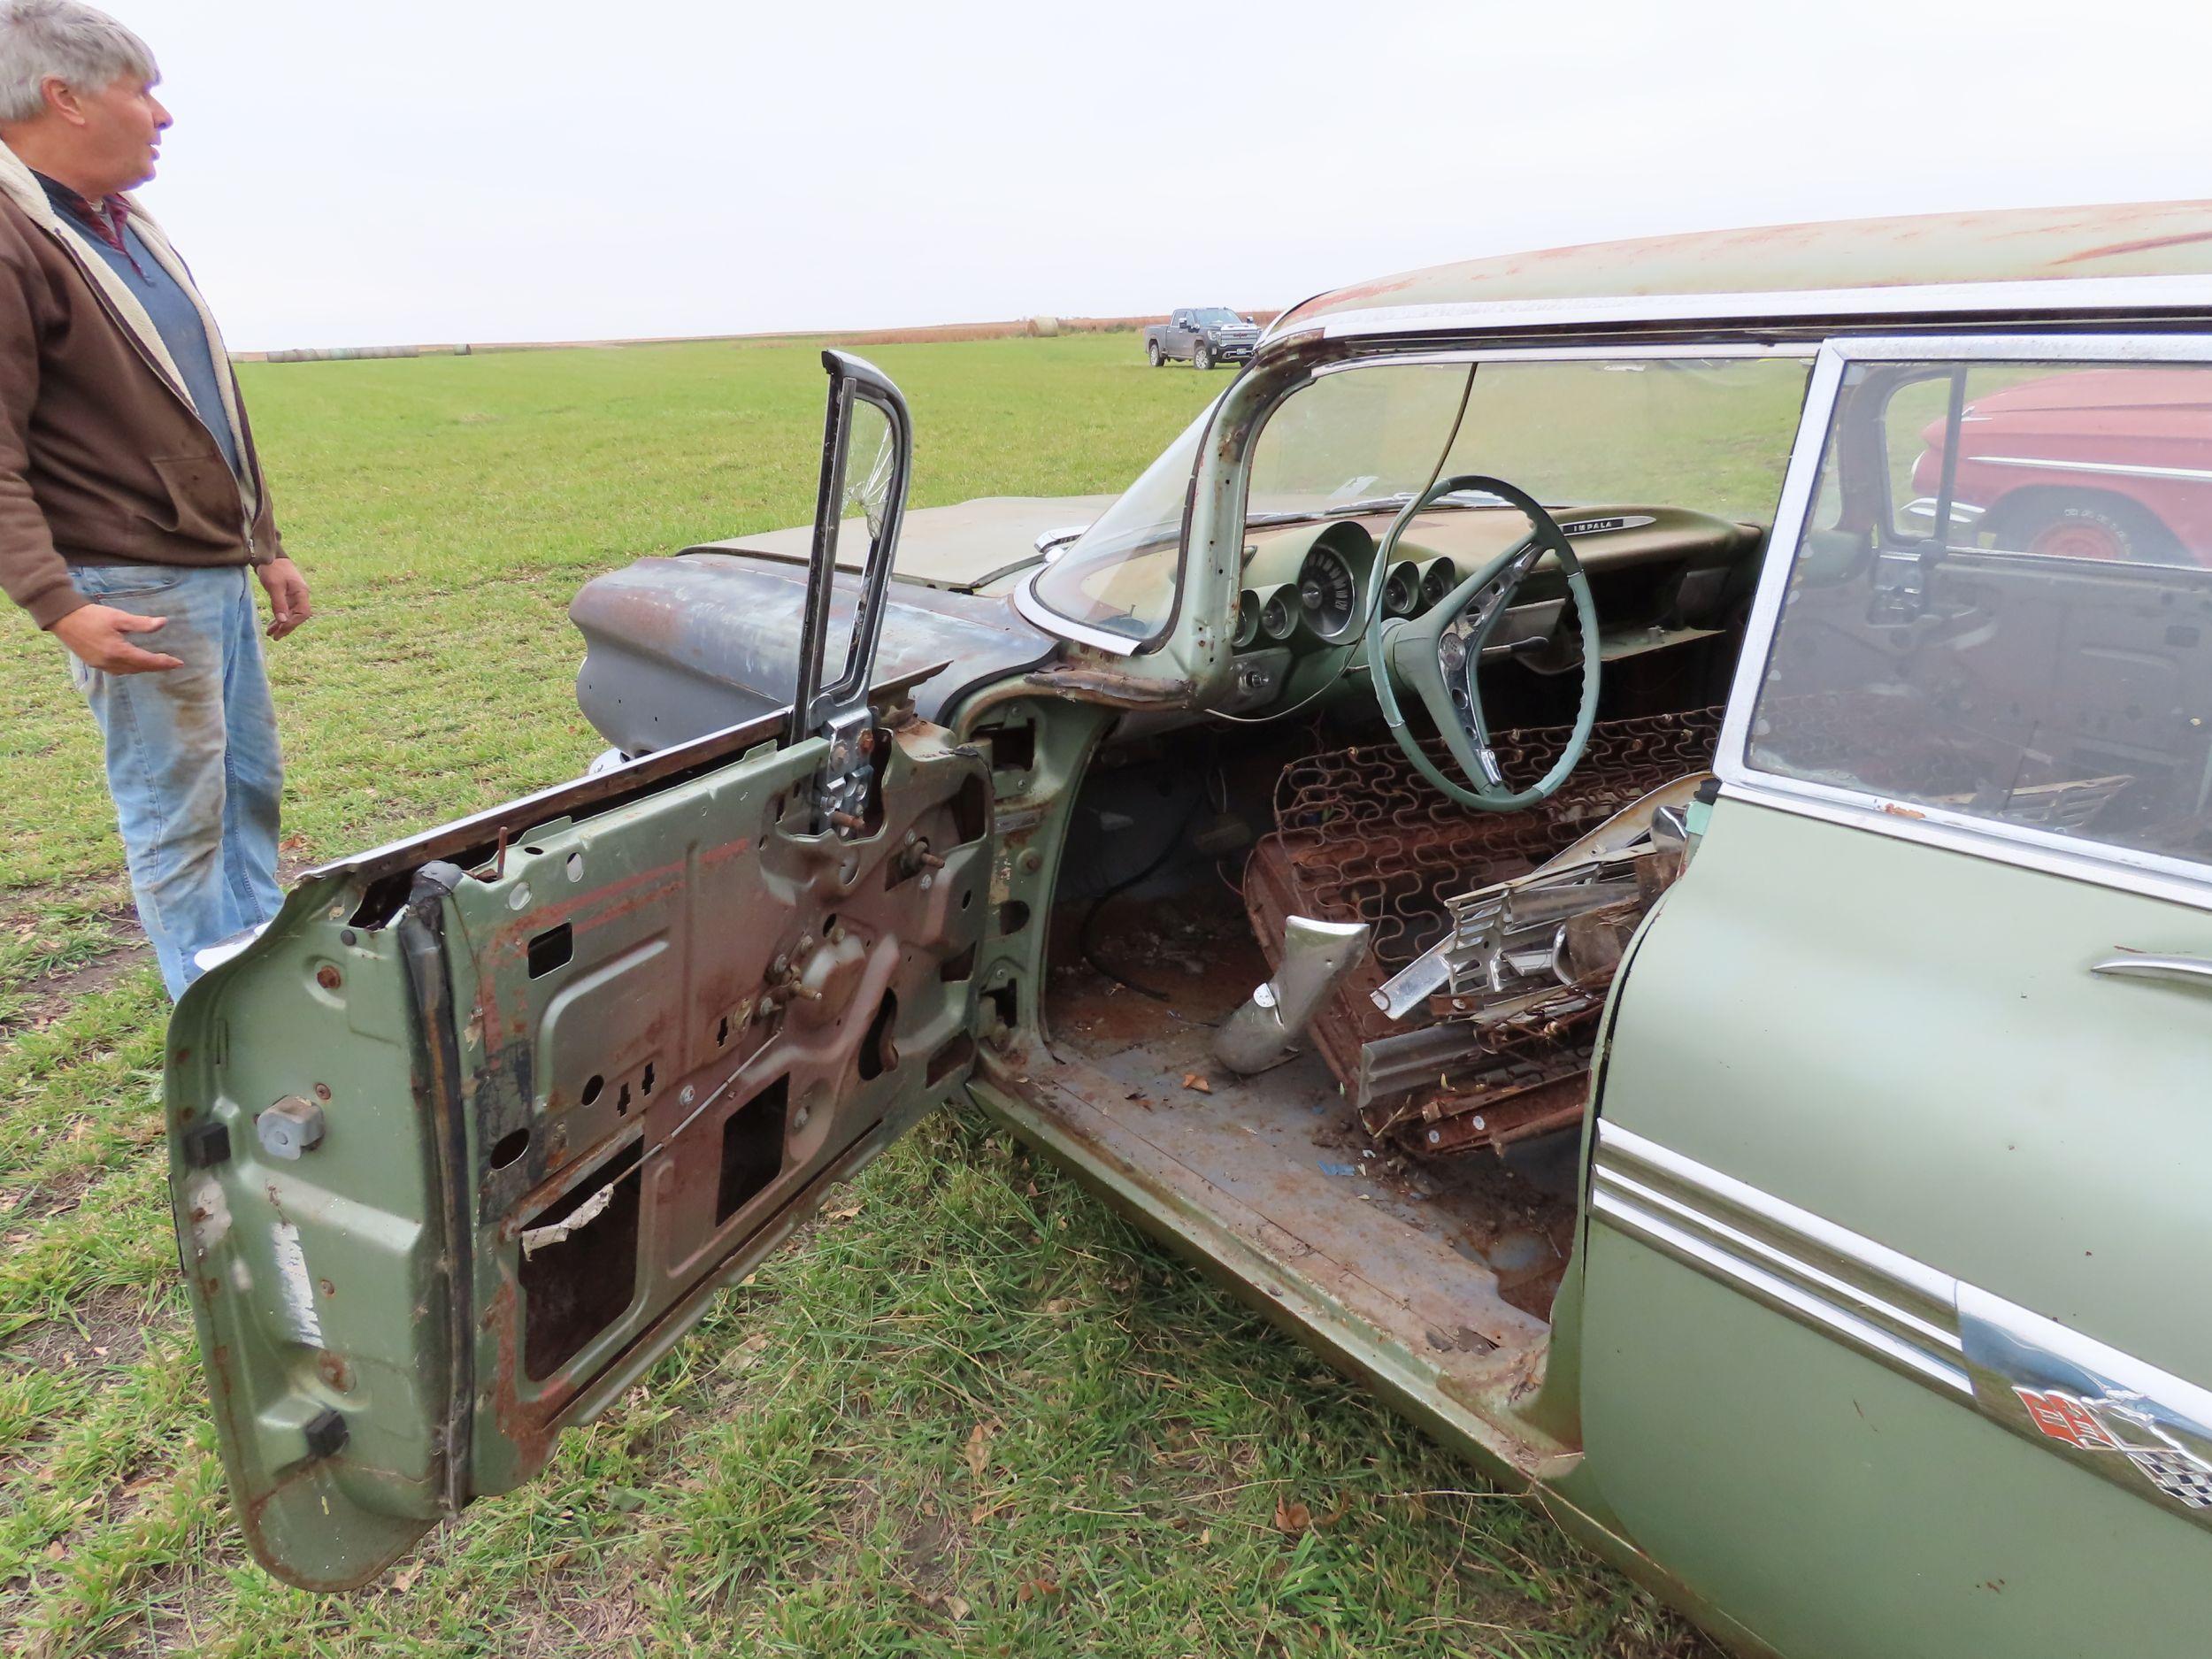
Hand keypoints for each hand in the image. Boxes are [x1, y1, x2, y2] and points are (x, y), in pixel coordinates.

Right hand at [52, 602, 182, 672]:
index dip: (164, 663)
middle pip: (139, 668)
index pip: (147, 661)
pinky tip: (134, 663)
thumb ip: (141, 623)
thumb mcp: (118, 617)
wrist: (63, 618)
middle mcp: (110, 663)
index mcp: (118, 652)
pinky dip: (130, 668)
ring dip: (144, 668)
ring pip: (128, 671)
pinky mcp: (94, 663)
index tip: (179, 663)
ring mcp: (101, 665)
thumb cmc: (91, 615)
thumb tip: (163, 623)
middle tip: (171, 663)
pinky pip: (117, 671)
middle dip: (156, 666)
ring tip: (156, 663)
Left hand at [257, 557, 310, 638]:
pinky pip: (286, 610)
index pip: (303, 613)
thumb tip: (283, 621)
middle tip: (275, 637)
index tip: (281, 628)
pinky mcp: (287, 595)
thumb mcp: (274, 586)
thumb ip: (279, 603)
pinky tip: (273, 625)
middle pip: (298, 616)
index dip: (293, 623)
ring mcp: (295, 596)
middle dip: (287, 627)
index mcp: (302, 592)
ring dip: (283, 625)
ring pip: (292, 615)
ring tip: (272, 635)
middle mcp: (301, 595)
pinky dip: (280, 618)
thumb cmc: (273, 569)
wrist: (268, 556)